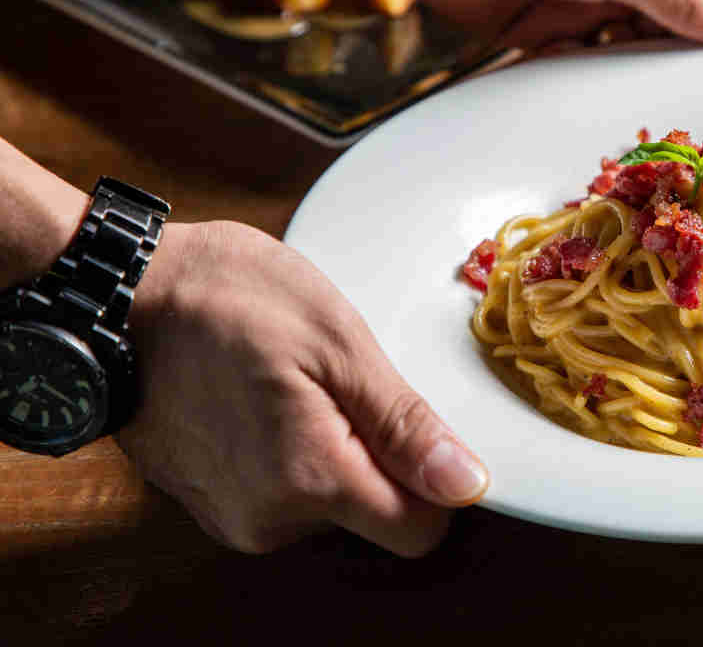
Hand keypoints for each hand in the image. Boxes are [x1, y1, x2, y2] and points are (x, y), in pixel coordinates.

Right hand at [121, 220, 487, 555]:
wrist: (116, 295)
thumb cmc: (225, 298)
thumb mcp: (336, 342)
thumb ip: (403, 424)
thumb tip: (464, 484)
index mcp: (311, 480)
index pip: (420, 530)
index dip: (437, 481)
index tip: (418, 424)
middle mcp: (269, 519)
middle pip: (374, 513)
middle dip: (377, 452)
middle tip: (339, 381)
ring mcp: (233, 514)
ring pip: (329, 500)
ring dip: (332, 446)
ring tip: (294, 381)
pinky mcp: (209, 501)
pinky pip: (283, 491)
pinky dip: (291, 449)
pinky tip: (266, 397)